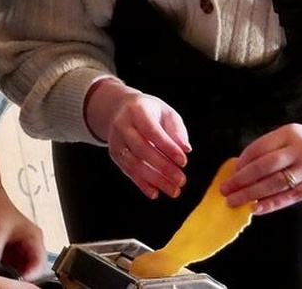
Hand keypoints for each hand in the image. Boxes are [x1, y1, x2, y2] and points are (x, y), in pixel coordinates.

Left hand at [0, 189, 47, 281]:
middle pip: (28, 271)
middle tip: (5, 283)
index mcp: (32, 238)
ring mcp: (12, 251)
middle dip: (18, 279)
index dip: (31, 274)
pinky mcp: (0, 253)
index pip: (39, 263)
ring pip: (14, 272)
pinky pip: (1, 270)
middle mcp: (25, 247)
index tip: (18, 281)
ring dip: (6, 277)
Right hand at [86, 79, 191, 198]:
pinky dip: (141, 184)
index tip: (184, 162)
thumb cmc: (150, 112)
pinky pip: (128, 171)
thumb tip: (186, 149)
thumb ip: (177, 130)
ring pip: (133, 163)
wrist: (120, 109)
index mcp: (137, 111)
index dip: (167, 147)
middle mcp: (122, 125)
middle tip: (181, 180)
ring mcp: (116, 140)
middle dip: (163, 166)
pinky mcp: (115, 154)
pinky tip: (155, 193)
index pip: (152, 131)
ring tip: (173, 191)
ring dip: (154, 179)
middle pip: (141, 148)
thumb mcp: (166, 113)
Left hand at [219, 123, 301, 213]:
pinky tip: (257, 209)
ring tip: (235, 201)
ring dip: (251, 194)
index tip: (230, 174)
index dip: (241, 163)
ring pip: (275, 183)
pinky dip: (272, 204)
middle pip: (264, 166)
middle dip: (241, 180)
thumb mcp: (295, 137)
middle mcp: (300, 148)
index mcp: (290, 132)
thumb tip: (242, 168)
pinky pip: (291, 196)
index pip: (258, 148)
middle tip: (225, 190)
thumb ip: (272, 149)